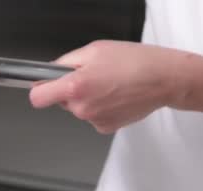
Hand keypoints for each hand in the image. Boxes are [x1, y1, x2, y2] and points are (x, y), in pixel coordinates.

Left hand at [29, 40, 181, 133]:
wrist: (165, 80)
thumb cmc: (135, 62)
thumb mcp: (94, 50)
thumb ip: (65, 63)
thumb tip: (48, 73)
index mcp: (75, 87)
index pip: (37, 98)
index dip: (40, 89)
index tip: (45, 84)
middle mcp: (82, 108)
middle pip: (60, 101)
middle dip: (70, 90)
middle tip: (93, 76)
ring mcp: (93, 121)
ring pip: (78, 109)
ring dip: (87, 98)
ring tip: (110, 84)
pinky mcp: (105, 128)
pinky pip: (93, 116)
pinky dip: (100, 107)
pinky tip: (116, 96)